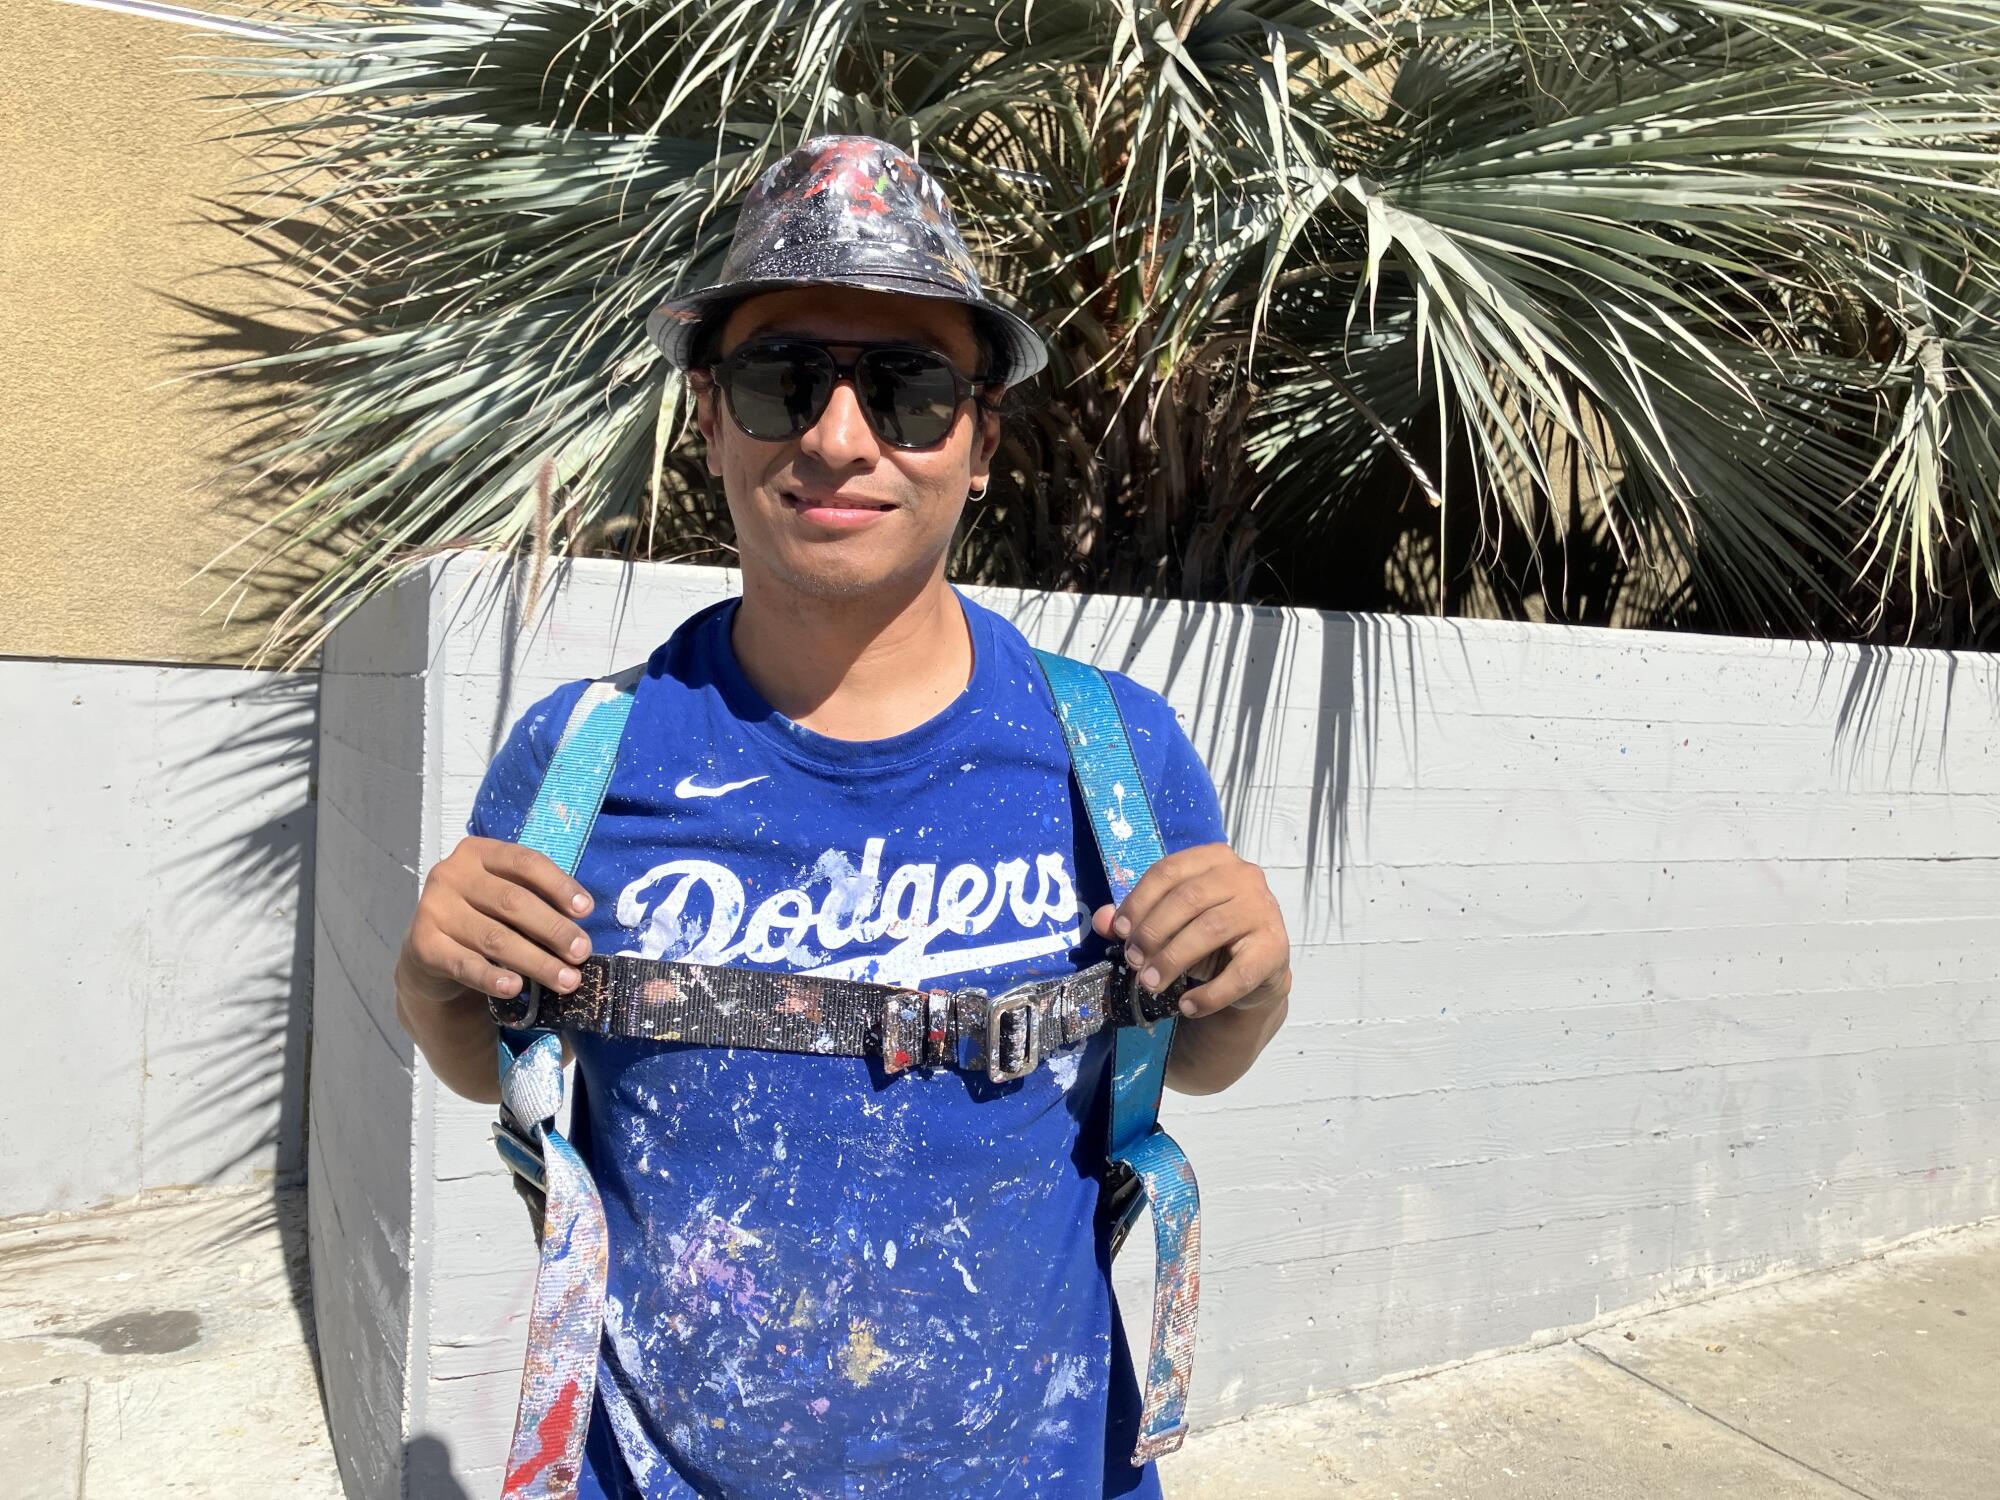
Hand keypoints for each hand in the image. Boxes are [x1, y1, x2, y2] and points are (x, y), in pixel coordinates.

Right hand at [396, 836, 595, 1009]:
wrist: (430, 950)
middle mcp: (451, 875)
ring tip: (565, 980)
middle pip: (513, 902)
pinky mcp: (423, 945)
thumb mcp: (505, 896)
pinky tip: (515, 988)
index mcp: (478, 853)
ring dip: (536, 962)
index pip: (525, 862)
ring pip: (495, 938)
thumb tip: (578, 926)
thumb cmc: (482, 916)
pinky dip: (492, 978)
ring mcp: (433, 909)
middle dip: (554, 930)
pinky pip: (465, 965)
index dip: (558, 885)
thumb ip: (536, 900)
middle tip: (582, 953)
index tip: (586, 910)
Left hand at [1091, 843, 1290, 1019]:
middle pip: (1189, 898)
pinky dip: (1209, 995)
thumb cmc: (1207, 934)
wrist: (1256, 968)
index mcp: (1214, 858)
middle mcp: (1244, 876)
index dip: (1139, 901)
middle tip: (1132, 962)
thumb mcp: (1170, 921)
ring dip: (1173, 960)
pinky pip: (1239, 974)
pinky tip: (1187, 1007)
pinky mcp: (1276, 948)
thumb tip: (1100, 921)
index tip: (1119, 931)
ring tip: (1149, 984)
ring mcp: (1264, 910)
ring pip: (1210, 930)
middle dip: (1153, 933)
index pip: (1169, 870)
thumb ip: (1136, 918)